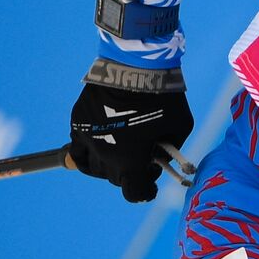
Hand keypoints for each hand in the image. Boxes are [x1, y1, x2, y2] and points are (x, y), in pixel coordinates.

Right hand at [69, 80, 193, 201]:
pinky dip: (90, 151)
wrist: (135, 65)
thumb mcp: (180, 127)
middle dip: (132, 172)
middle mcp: (105, 156)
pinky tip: (102, 141)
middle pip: (117, 179)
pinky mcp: (78, 122)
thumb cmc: (163, 97)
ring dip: (110, 164)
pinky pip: (79, 148)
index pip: (135, 193)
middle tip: (143, 156)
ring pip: (96, 167)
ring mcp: (88, 139)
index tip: (150, 182)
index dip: (145, 190)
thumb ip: (171, 149)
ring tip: (122, 148)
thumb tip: (161, 157)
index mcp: (130, 162)